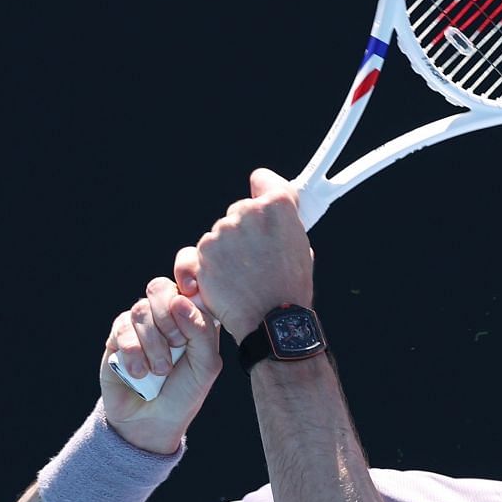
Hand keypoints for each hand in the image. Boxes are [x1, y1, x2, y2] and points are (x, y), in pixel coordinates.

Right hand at [98, 272, 220, 452]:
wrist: (151, 424)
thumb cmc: (184, 393)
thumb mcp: (206, 366)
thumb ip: (202, 331)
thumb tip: (180, 299)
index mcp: (192, 316)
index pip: (189, 281)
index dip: (188, 284)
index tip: (192, 304)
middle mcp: (165, 315)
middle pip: (159, 288)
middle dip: (168, 317)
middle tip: (177, 345)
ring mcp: (139, 325)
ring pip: (140, 310)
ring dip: (152, 343)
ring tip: (159, 370)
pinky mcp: (116, 337)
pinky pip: (121, 328)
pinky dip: (132, 352)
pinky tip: (139, 373)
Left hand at [180, 167, 314, 341]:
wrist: (270, 321)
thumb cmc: (289, 288)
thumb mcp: (300, 247)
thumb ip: (284, 223)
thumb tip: (273, 213)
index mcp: (278, 205)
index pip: (262, 180)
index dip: (261, 192)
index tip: (259, 199)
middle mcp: (249, 212)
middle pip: (238, 211)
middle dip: (243, 230)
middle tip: (256, 258)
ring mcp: (223, 231)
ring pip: (219, 233)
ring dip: (226, 251)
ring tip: (243, 276)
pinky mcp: (203, 251)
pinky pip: (201, 252)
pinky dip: (209, 267)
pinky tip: (226, 283)